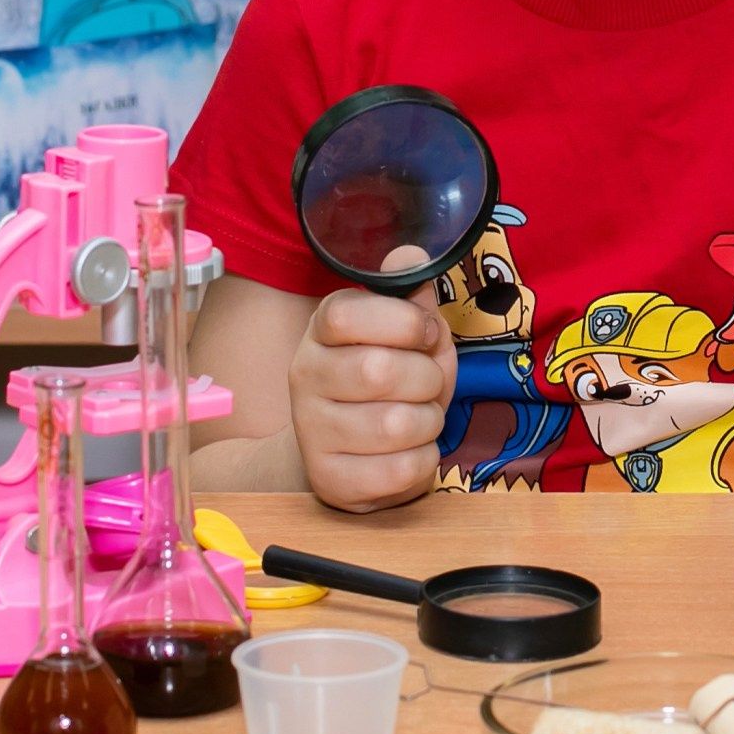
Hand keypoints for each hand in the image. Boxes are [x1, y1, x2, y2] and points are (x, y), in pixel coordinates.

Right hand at [287, 248, 457, 512]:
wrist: (335, 451)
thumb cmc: (382, 384)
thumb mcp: (403, 336)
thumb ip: (411, 300)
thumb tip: (411, 254)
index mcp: (321, 330)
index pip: (345, 313)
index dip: (401, 322)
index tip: (424, 333)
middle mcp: (304, 376)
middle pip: (378, 371)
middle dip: (427, 378)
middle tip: (428, 384)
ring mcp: (311, 431)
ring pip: (395, 425)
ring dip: (429, 422)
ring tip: (420, 419)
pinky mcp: (329, 479)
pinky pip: (399, 470)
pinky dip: (423, 461)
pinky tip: (410, 452)